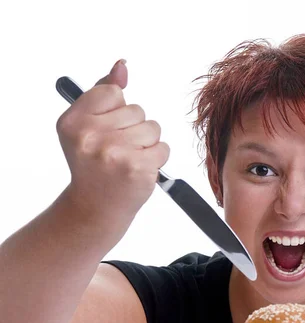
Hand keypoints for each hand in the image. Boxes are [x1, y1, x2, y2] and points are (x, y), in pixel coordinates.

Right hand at [56, 60, 169, 218]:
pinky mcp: (137, 167)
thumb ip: (104, 93)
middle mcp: (89, 136)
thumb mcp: (88, 126)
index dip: (117, 111)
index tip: (106, 131)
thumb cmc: (95, 164)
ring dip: (147, 144)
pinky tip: (139, 169)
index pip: (113, 92)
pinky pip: (163, 147)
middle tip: (116, 152)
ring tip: (128, 160)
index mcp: (72, 121)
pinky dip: (157, 158)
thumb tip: (122, 66)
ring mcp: (113, 152)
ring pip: (153, 128)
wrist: (96, 206)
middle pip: (136, 111)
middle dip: (133, 129)